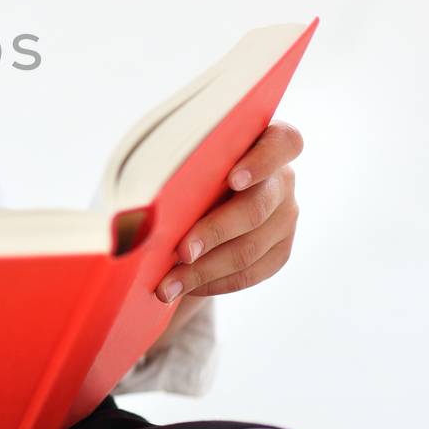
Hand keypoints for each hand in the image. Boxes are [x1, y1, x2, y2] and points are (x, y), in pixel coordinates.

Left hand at [155, 120, 302, 303]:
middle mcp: (282, 180)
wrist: (193, 205)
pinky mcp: (280, 250)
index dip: (261, 161)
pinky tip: (186, 286)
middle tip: (182, 251)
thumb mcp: (179, 161)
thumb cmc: (181, 173)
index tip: (232, 179)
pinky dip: (215, 282)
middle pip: (257, 207)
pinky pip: (252, 273)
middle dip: (216, 231)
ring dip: (205, 270)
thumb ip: (179, 169)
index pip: (283, 142)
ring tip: (168, 285)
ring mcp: (285, 217)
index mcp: (264, 142)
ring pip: (251, 249)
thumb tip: (143, 207)